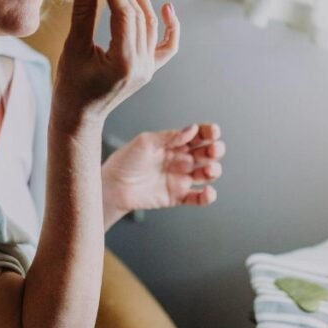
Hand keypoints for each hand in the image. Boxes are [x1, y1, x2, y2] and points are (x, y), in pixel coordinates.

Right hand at [53, 0, 178, 127]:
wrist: (79, 117)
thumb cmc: (70, 87)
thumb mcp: (73, 48)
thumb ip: (83, 12)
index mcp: (123, 63)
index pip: (124, 14)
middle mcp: (142, 65)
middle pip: (139, 14)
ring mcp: (148, 68)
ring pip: (149, 23)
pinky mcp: (148, 69)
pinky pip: (166, 46)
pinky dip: (170, 27)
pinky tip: (166, 7)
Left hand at [102, 123, 224, 223]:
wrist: (112, 186)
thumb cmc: (125, 161)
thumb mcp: (145, 142)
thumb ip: (169, 136)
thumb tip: (192, 129)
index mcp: (174, 143)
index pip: (198, 135)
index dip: (209, 132)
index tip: (213, 132)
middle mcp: (180, 159)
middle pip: (207, 153)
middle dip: (215, 150)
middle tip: (212, 150)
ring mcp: (180, 178)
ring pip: (207, 174)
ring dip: (214, 171)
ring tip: (208, 171)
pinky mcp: (177, 196)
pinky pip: (198, 198)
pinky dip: (207, 197)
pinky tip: (208, 192)